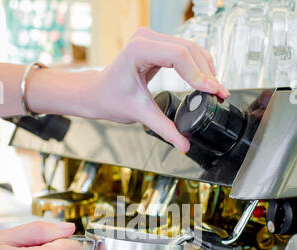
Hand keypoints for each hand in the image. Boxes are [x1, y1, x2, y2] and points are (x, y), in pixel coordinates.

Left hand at [82, 28, 229, 151]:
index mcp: (139, 49)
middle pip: (188, 50)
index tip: (213, 90)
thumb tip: (184, 145)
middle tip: (220, 93)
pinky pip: (183, 51)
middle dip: (206, 72)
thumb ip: (164, 129)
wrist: (96, 93)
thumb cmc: (109, 99)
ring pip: (189, 48)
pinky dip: (196, 65)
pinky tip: (205, 79)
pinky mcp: (156, 45)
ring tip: (216, 89)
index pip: (179, 56)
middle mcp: (146, 38)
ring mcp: (152, 39)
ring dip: (205, 67)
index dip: (199, 74)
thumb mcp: (139, 114)